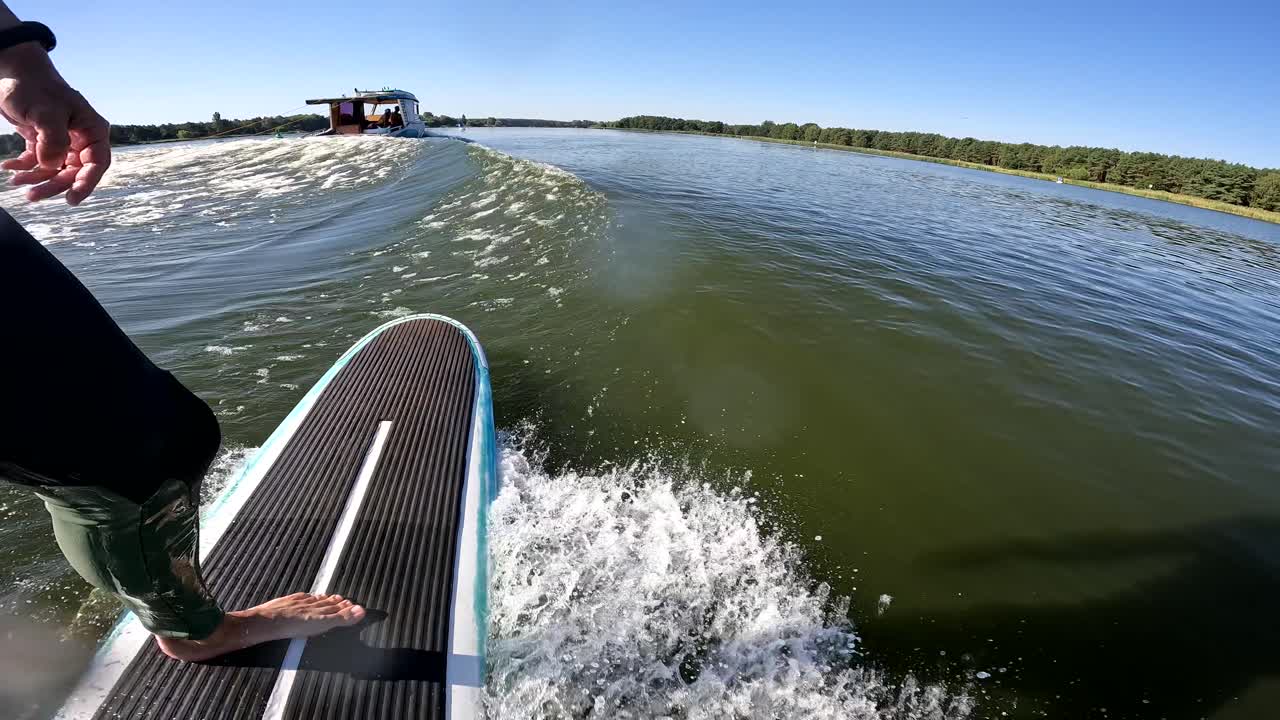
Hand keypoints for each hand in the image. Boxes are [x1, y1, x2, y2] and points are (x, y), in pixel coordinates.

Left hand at [0, 43, 109, 204]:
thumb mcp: (46, 111)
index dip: (86, 183)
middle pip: (73, 172)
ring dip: (36, 179)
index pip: (96, 163)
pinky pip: (37, 162)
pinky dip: (23, 167)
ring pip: (55, 170)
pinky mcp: (43, 141)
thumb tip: (53, 166)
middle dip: (53, 185)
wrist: (12, 72)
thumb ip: (53, 139)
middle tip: (33, 195)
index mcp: (92, 130)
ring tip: (16, 182)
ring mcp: (62, 141)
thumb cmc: (34, 86)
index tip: (72, 198)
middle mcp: (80, 139)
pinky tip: (9, 168)